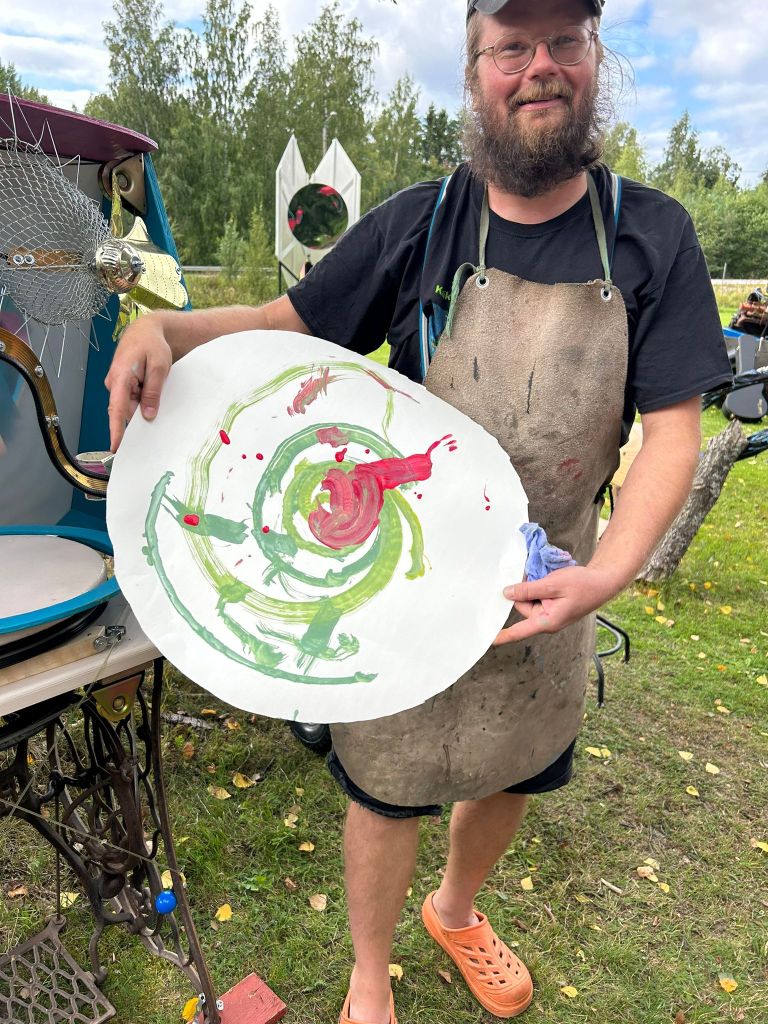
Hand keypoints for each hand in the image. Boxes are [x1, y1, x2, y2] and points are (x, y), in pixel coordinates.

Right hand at [104, 315, 172, 450]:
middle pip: (124, 411)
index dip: (116, 430)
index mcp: (120, 377)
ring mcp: (119, 385)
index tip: (116, 446)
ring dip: (143, 410)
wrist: (146, 330)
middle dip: (135, 424)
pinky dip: (143, 404)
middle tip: (149, 438)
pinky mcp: (125, 386)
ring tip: (157, 408)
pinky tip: (154, 403)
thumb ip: (153, 391)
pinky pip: (133, 401)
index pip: (117, 409)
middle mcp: (114, 383)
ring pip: (131, 407)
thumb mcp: (159, 367)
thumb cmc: (152, 345)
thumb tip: (148, 415)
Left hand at [494, 565, 620, 644]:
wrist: (602, 582)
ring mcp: (550, 614)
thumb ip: (528, 590)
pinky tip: (550, 580)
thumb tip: (507, 593)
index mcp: (547, 621)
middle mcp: (547, 621)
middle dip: (525, 590)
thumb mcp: (552, 584)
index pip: (519, 631)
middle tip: (538, 577)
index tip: (488, 640)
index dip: (502, 635)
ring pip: (530, 600)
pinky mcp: (553, 607)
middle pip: (523, 607)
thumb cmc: (581, 584)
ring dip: (533, 587)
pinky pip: (539, 598)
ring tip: (548, 578)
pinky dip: (540, 588)